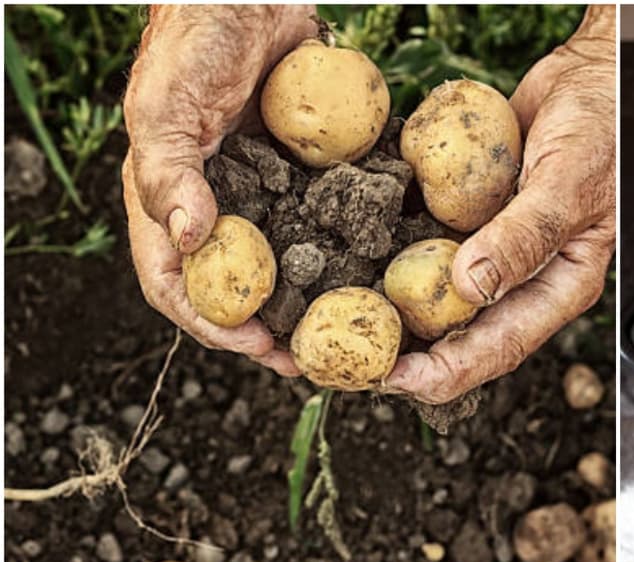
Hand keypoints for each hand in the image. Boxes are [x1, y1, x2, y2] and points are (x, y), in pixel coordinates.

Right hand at [122, 5, 315, 375]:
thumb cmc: (194, 43)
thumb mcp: (165, 106)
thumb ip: (167, 171)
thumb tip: (188, 240)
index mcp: (171, 204)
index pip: (178, 285)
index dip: (213, 323)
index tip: (258, 345)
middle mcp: (219, 209)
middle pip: (239, 291)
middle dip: (273, 329)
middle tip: (315, 358)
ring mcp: (265, 195)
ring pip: (287, 267)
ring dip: (314, 302)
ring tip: (352, 330)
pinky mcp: (306, 176)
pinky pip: (326, 222)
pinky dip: (347, 250)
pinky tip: (380, 271)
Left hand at [383, 6, 616, 403]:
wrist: (589, 77)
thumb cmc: (602, 130)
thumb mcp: (567, 183)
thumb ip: (524, 235)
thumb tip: (470, 286)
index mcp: (557, 286)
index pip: (500, 346)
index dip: (446, 371)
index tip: (395, 380)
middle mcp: (520, 277)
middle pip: (459, 333)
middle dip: (406, 353)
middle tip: (348, 359)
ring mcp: (490, 248)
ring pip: (435, 294)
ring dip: (390, 308)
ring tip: (337, 317)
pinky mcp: (465, 217)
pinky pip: (424, 242)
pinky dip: (390, 248)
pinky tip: (349, 251)